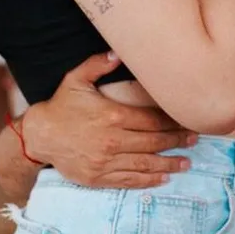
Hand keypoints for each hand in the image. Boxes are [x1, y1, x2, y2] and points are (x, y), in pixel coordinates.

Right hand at [22, 53, 196, 188]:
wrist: (39, 135)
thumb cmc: (61, 104)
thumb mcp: (77, 78)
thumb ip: (99, 64)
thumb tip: (118, 53)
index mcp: (112, 115)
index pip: (151, 120)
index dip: (172, 122)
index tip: (188, 121)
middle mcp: (112, 140)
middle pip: (153, 142)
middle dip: (177, 141)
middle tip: (195, 140)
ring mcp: (106, 161)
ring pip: (145, 164)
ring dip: (169, 163)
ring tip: (187, 163)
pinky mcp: (99, 177)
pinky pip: (129, 180)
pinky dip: (148, 180)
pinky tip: (163, 178)